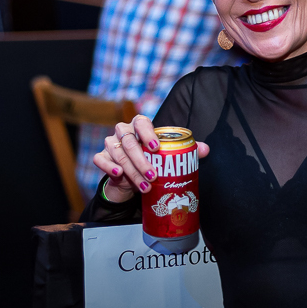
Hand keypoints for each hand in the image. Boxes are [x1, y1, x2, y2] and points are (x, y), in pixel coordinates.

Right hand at [93, 115, 209, 202]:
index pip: (141, 122)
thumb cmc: (151, 161)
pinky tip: (119, 174)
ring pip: (118, 153)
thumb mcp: (168, 156)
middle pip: (129, 141)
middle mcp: (123, 132)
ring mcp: (110, 144)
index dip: (148, 133)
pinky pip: (100, 159)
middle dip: (142, 161)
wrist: (131, 178)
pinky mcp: (102, 157)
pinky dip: (109, 166)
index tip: (156, 148)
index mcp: (139, 126)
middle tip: (154, 176)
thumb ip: (186, 151)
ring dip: (132, 170)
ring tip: (145, 186)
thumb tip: (206, 149)